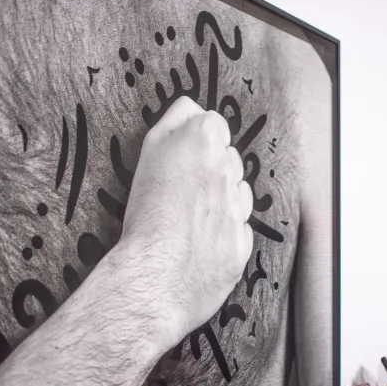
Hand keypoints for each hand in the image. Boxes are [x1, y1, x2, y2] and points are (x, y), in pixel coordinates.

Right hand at [116, 96, 253, 344]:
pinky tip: (200, 242)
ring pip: (238, 193)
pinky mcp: (242, 245)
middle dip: (211, 169)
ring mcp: (239, 210)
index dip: (196, 141)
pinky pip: (239, 229)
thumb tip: (192, 107)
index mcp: (205, 142)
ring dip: (221, 200)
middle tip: (181, 191)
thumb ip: (175, 121)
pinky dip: (225, 233)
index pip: (214, 124)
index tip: (181, 159)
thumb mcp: (147, 152)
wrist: (153, 278)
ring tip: (189, 219)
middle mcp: (229, 172)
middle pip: (228, 159)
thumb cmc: (143, 214)